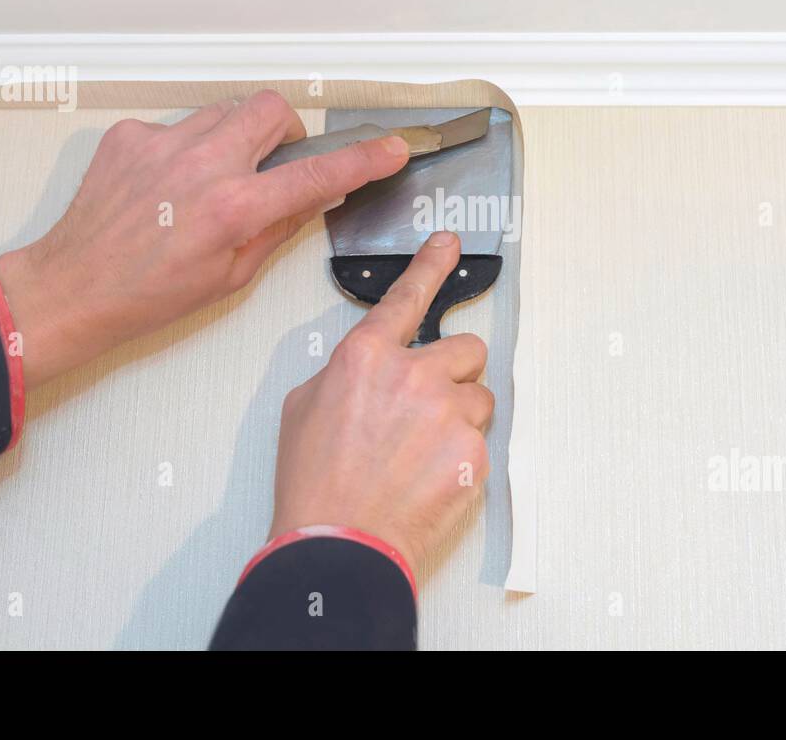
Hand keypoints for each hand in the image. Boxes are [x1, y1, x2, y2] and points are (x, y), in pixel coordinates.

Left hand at [0, 91, 409, 387]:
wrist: (75, 286)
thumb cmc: (149, 293)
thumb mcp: (231, 275)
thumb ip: (278, 227)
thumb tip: (312, 195)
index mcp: (233, 209)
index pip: (316, 175)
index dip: (362, 160)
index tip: (390, 149)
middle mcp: (201, 166)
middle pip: (272, 109)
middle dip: (286, 130)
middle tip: (275, 161)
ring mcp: (163, 144)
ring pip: (226, 110)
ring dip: (236, 137)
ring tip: (216, 178)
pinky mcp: (132, 136)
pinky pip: (180, 124)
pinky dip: (188, 147)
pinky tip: (170, 184)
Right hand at [269, 232, 492, 577]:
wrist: (338, 542)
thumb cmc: (315, 485)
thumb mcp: (304, 408)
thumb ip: (345, 374)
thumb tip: (366, 371)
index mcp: (365, 357)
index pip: (406, 297)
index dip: (430, 265)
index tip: (448, 244)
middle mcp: (411, 375)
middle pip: (467, 349)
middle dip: (454, 373)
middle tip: (430, 405)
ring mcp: (447, 412)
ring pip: (480, 397)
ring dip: (460, 416)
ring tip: (424, 452)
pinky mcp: (473, 450)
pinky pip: (481, 439)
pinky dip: (462, 455)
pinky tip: (430, 477)